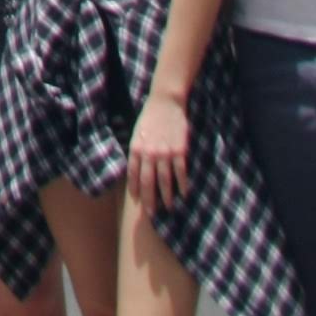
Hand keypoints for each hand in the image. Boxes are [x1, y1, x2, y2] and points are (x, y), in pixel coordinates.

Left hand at [127, 91, 191, 212]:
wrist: (165, 101)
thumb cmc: (149, 117)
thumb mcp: (137, 132)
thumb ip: (137, 151)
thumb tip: (135, 169)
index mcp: (136, 147)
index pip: (133, 174)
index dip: (134, 189)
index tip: (137, 201)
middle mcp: (149, 152)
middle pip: (148, 182)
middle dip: (149, 200)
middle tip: (151, 214)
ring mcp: (165, 153)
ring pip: (164, 181)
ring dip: (166, 197)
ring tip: (168, 208)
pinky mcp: (179, 151)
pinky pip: (180, 173)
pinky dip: (182, 185)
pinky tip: (183, 194)